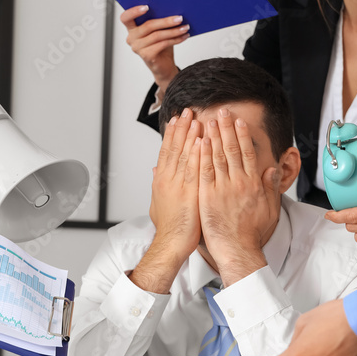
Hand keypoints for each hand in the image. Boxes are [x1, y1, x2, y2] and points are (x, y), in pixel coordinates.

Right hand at [121, 5, 188, 91]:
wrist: (164, 66)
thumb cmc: (161, 46)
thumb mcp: (158, 30)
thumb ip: (158, 20)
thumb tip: (172, 7)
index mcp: (132, 29)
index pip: (125, 18)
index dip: (133, 11)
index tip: (147, 7)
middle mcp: (131, 38)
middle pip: (148, 26)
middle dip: (166, 21)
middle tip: (179, 18)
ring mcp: (137, 48)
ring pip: (157, 35)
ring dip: (174, 31)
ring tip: (185, 27)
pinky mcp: (146, 56)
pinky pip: (162, 44)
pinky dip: (175, 39)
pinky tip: (183, 36)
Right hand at [131, 109, 201, 293]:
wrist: (171, 244)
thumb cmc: (169, 227)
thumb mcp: (158, 202)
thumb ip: (158, 184)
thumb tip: (155, 170)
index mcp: (161, 181)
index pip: (167, 151)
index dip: (172, 134)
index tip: (176, 119)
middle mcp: (167, 180)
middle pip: (174, 148)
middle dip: (181, 128)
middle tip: (186, 111)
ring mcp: (178, 186)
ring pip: (184, 155)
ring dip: (190, 135)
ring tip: (195, 118)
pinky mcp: (189, 193)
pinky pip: (194, 169)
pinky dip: (197, 153)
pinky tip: (202, 140)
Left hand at [198, 110, 279, 284]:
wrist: (238, 250)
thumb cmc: (252, 234)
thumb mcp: (269, 209)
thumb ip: (270, 188)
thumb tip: (271, 170)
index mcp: (253, 184)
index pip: (247, 153)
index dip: (241, 135)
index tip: (238, 121)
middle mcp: (238, 182)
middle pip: (231, 149)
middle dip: (226, 129)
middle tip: (221, 112)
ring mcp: (222, 188)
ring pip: (217, 157)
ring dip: (212, 137)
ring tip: (208, 121)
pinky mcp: (208, 196)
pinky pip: (204, 171)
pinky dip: (202, 155)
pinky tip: (199, 142)